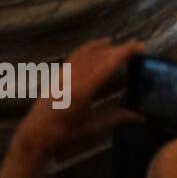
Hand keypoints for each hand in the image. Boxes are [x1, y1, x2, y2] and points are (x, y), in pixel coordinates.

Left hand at [14, 37, 144, 159]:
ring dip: (108, 48)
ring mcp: (64, 74)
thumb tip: (141, 116)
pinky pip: (77, 54)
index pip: (107, 65)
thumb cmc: (64, 134)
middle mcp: (73, 78)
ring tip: (124, 45)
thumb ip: (117, 118)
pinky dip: (91, 46)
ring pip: (89, 53)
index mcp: (83, 91)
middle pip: (100, 56)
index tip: (139, 46)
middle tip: (138, 46)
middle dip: (120, 49)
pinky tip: (102, 43)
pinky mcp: (59, 73)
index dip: (124, 54)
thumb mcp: (92, 127)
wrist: (35, 134)